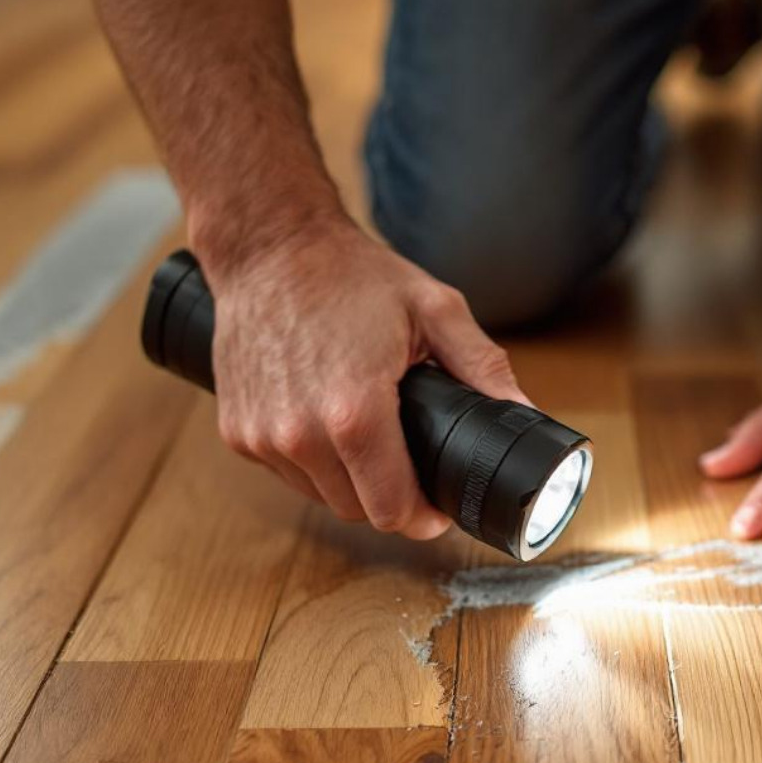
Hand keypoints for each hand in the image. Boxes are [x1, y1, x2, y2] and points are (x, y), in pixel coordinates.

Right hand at [206, 219, 528, 535]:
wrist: (268, 245)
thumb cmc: (350, 273)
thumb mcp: (435, 310)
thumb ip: (483, 366)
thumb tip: (525, 411)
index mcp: (354, 412)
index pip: (393, 510)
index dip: (423, 516)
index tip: (438, 505)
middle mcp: (300, 433)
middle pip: (359, 511)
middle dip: (391, 498)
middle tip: (411, 464)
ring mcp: (261, 435)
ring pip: (321, 497)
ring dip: (349, 483)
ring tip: (370, 438)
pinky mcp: (236, 430)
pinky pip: (288, 473)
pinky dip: (312, 462)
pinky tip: (328, 424)